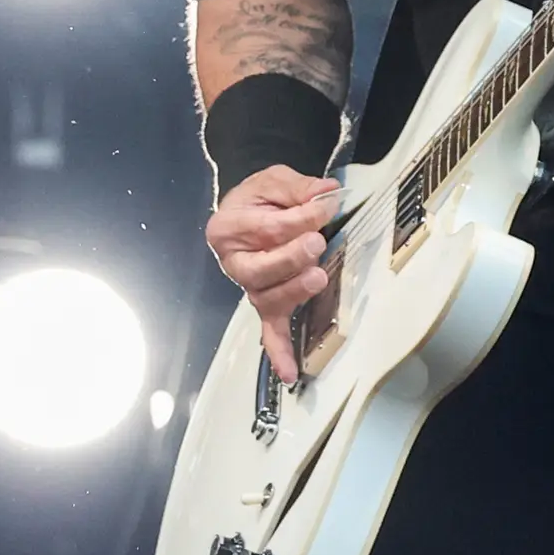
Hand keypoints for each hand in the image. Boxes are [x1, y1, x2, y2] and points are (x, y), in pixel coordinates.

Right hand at [206, 163, 340, 383]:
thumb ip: (297, 187)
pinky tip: (289, 373)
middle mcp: (232, 262)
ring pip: (266, 297)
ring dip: (293, 290)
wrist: (250, 212)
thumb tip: (326, 193)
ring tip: (318, 276)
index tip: (327, 205)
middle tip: (314, 243)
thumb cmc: (260, 199)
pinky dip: (279, 351)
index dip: (298, 217)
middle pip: (258, 269)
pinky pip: (269, 330)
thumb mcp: (274, 181)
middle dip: (288, 257)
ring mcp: (249, 287)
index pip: (263, 226)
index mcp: (226, 227)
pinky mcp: (265, 303)